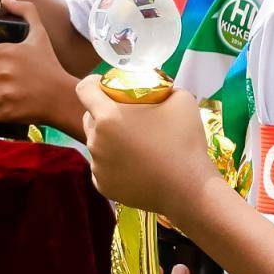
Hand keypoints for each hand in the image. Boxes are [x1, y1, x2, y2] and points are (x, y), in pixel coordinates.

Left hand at [78, 77, 220, 221]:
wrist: (190, 190)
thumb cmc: (184, 141)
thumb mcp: (181, 99)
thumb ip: (164, 88)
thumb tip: (161, 88)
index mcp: (108, 117)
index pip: (83, 89)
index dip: (93, 83)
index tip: (106, 85)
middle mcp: (95, 141)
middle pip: (88, 118)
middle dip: (101, 113)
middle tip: (125, 116)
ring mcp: (97, 166)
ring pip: (96, 144)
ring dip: (108, 140)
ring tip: (133, 143)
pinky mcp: (103, 187)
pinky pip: (102, 168)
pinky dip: (113, 164)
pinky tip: (133, 165)